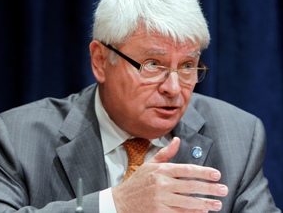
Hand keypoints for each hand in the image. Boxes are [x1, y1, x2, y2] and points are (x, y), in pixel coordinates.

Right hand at [111, 137, 228, 212]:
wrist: (122, 201)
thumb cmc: (138, 181)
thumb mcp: (149, 164)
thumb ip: (165, 153)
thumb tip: (178, 140)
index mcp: (160, 170)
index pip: (186, 170)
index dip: (203, 172)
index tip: (217, 175)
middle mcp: (161, 184)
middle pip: (190, 186)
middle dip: (209, 188)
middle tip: (224, 189)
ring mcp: (160, 199)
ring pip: (188, 201)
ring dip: (205, 203)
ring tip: (217, 203)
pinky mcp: (159, 212)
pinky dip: (192, 212)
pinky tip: (203, 211)